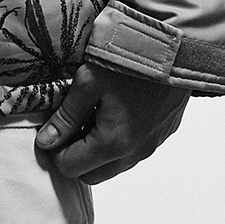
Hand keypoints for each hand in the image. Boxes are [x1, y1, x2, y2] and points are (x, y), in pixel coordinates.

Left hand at [33, 61, 189, 183]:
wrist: (178, 48)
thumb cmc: (132, 60)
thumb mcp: (89, 81)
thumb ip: (66, 116)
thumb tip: (46, 141)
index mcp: (113, 143)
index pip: (70, 167)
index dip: (54, 150)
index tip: (52, 128)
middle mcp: (134, 152)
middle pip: (92, 175)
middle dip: (75, 155)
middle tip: (71, 124)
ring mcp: (151, 145)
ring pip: (114, 165)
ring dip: (98, 149)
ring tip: (93, 114)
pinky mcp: (162, 134)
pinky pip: (134, 150)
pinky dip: (118, 141)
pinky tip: (116, 110)